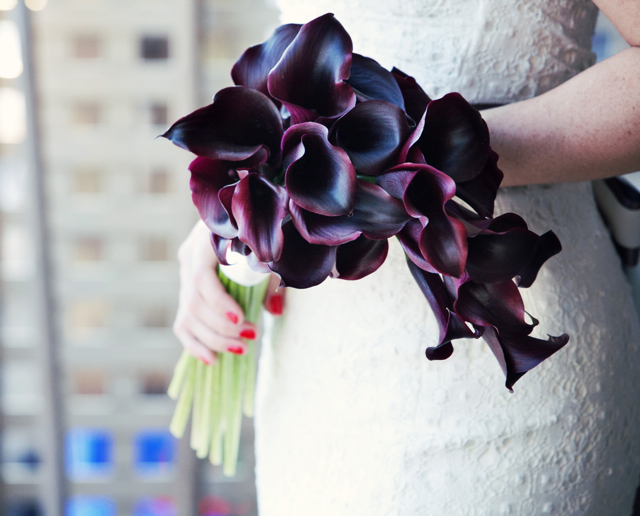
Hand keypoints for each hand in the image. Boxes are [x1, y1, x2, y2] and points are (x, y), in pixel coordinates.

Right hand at [173, 221, 284, 363]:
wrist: (247, 215)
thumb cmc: (261, 232)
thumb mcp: (270, 251)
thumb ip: (272, 278)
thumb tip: (274, 310)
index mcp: (204, 242)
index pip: (201, 278)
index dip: (218, 303)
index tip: (241, 320)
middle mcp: (189, 259)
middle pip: (194, 302)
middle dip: (222, 328)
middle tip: (251, 337)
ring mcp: (185, 277)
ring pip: (188, 316)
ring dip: (214, 339)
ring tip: (242, 349)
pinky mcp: (187, 293)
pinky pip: (183, 324)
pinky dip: (195, 344)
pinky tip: (212, 360)